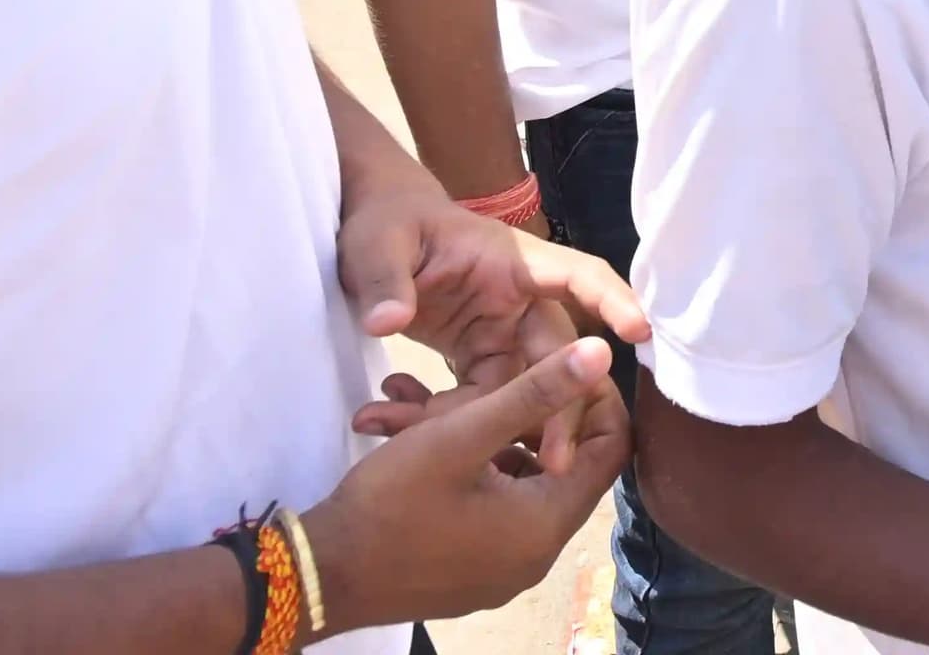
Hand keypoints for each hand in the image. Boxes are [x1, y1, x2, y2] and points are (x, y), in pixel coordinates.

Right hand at [302, 340, 628, 627]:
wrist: (317, 577)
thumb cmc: (388, 505)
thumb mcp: (461, 435)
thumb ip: (534, 391)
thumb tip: (603, 351)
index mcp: (546, 524)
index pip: (611, 447)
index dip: (596, 398)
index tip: (562, 362)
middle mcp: (536, 556)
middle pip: (568, 466)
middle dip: (536, 415)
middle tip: (500, 378)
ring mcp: (502, 571)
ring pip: (524, 483)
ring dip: (498, 440)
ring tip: (452, 403)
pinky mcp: (471, 574)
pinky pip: (495, 510)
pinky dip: (477, 471)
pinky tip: (435, 441)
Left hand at [338, 168, 646, 435]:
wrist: (372, 241)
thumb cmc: (385, 226)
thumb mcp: (375, 245)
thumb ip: (384, 281)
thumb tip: (386, 322)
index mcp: (510, 261)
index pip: (576, 275)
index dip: (611, 300)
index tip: (638, 332)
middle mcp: (518, 299)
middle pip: (557, 353)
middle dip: (561, 405)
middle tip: (556, 462)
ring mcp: (500, 330)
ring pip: (524, 386)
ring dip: (504, 427)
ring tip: (470, 466)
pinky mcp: (477, 355)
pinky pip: (479, 397)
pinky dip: (449, 419)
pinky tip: (401, 429)